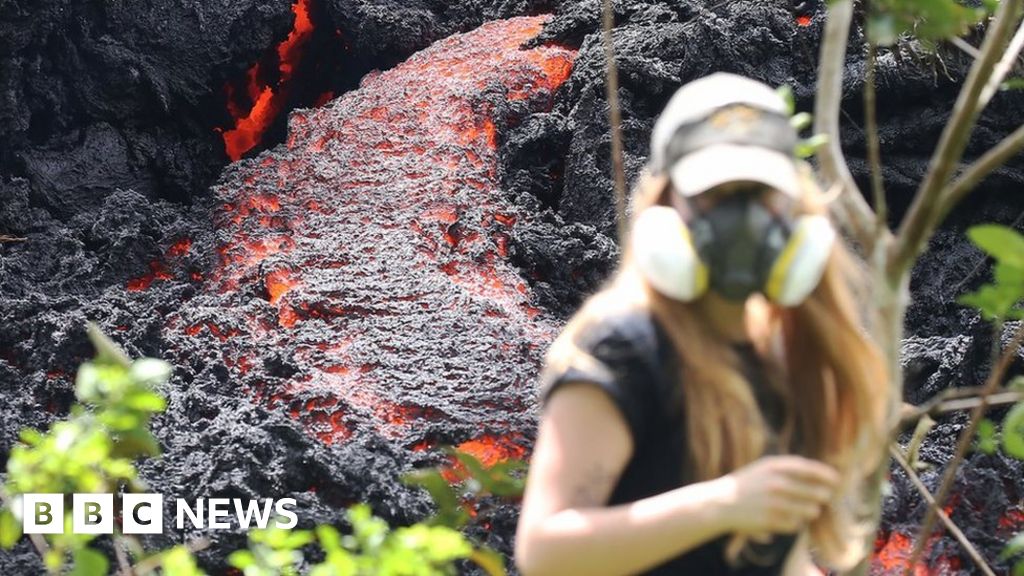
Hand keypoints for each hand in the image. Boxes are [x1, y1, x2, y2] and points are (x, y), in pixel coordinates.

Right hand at [716, 456, 839, 535]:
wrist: (721, 502)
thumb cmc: (748, 483)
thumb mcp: (765, 467)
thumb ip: (791, 468)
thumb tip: (823, 474)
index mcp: (775, 466)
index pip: (811, 470)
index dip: (828, 476)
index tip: (837, 480)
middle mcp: (776, 483)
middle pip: (817, 493)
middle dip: (822, 496)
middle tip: (822, 497)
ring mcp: (774, 503)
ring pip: (810, 511)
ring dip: (810, 511)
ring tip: (802, 508)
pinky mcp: (771, 521)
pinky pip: (797, 524)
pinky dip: (794, 522)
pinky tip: (785, 517)